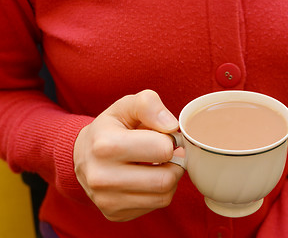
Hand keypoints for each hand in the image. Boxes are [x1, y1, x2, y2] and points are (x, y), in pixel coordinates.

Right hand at [73, 90, 183, 221]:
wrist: (82, 155)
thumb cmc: (110, 128)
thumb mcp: (126, 106)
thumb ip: (149, 105)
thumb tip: (172, 127)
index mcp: (105, 145)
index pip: (163, 150)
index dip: (170, 141)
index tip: (163, 137)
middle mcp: (102, 177)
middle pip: (166, 179)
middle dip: (174, 164)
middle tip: (166, 154)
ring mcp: (106, 199)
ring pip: (164, 196)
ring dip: (169, 179)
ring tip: (157, 165)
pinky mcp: (113, 213)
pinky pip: (154, 206)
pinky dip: (158, 192)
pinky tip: (147, 178)